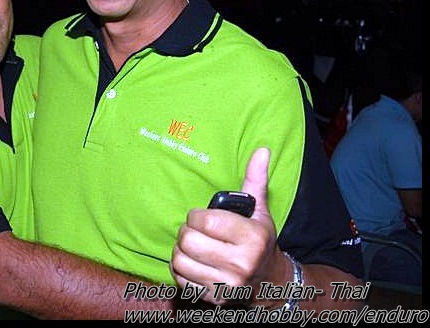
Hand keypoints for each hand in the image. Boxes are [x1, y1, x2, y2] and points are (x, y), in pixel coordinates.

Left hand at [170, 148, 278, 305]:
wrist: (268, 281)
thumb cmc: (259, 240)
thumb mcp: (260, 211)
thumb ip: (256, 180)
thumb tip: (261, 150)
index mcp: (252, 239)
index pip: (205, 221)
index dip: (197, 216)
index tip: (202, 216)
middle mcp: (240, 265)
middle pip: (188, 240)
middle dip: (187, 231)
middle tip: (195, 230)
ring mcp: (227, 285)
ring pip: (180, 260)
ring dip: (180, 250)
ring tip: (192, 245)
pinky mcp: (214, 298)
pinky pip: (180, 279)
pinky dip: (180, 269)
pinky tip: (193, 262)